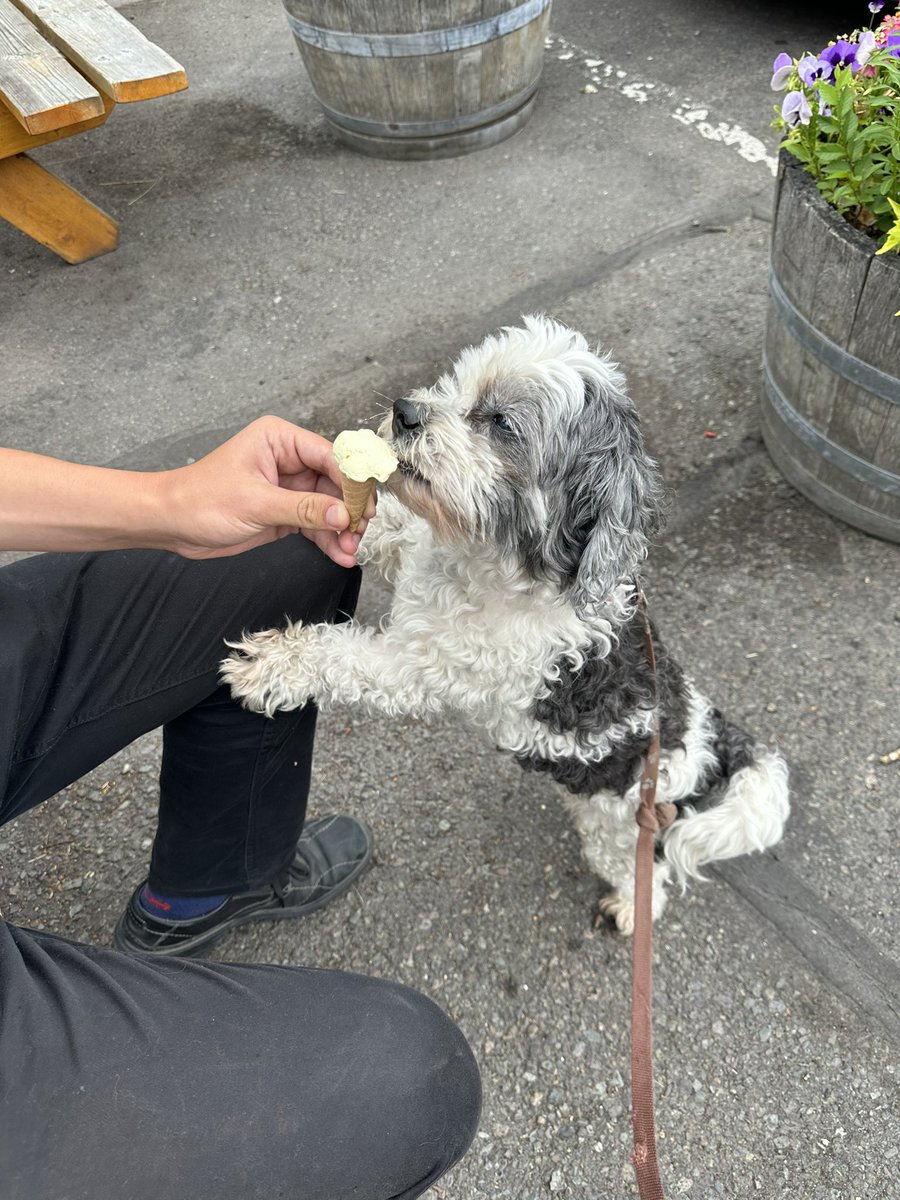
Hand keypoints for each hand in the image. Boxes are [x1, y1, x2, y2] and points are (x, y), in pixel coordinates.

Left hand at [159, 417, 374, 564]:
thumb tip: (341, 514)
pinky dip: (328, 539)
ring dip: (341, 529)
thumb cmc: (199, 499)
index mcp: (279, 440)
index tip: (362, 506)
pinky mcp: (285, 511)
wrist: (171, 523)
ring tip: (349, 550)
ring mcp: (288, 487)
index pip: (329, 455)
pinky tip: (338, 553)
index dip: (350, 481)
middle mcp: (288, 459)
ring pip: (329, 506)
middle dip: (348, 509)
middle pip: (336, 482)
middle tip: (357, 532)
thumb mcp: (256, 503)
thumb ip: (303, 509)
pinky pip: (316, 523)